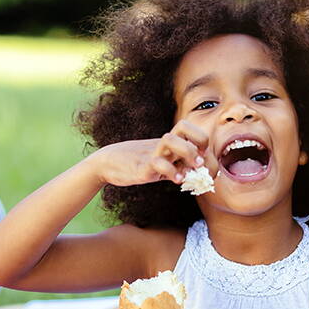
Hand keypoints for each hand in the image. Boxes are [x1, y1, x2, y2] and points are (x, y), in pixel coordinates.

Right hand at [90, 119, 208, 187]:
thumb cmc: (137, 163)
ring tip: (188, 171)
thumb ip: (177, 163)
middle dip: (198, 143)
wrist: (106, 163)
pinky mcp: (142, 166)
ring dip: (187, 153)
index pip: (189, 127)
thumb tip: (198, 172)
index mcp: (167, 142)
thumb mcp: (160, 161)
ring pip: (171, 141)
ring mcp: (151, 153)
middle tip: (199, 162)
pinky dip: (170, 172)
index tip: (202, 156)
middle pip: (184, 127)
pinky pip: (158, 163)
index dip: (201, 139)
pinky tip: (175, 181)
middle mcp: (161, 144)